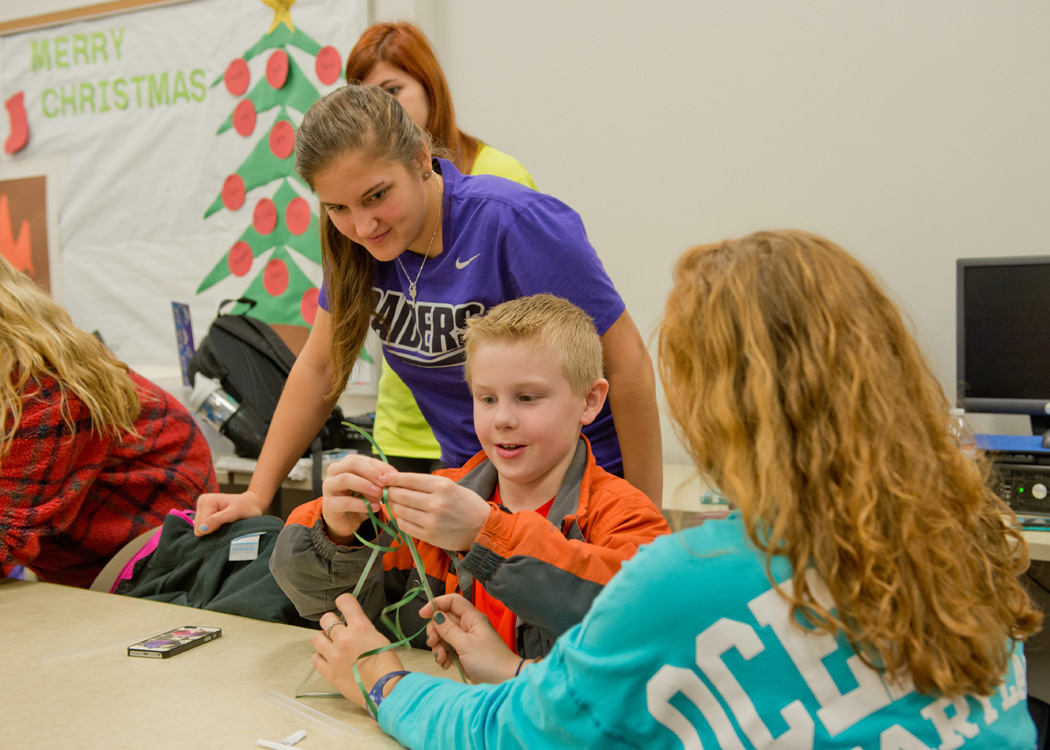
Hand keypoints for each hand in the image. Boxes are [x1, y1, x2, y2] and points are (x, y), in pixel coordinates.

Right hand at [194, 490, 264, 535]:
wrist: (251, 503)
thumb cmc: (246, 508)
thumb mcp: (235, 513)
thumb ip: (217, 520)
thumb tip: (202, 529)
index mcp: (207, 501)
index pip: (200, 526)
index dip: (213, 529)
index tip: (226, 523)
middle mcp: (202, 501)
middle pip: (198, 527)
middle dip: (212, 528)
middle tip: (225, 523)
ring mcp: (201, 505)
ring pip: (199, 527)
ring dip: (212, 527)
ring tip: (223, 522)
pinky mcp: (203, 510)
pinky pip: (201, 525)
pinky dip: (211, 526)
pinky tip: (219, 522)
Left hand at [314, 593, 403, 708]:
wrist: (384, 689)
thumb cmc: (387, 665)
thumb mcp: (379, 638)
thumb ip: (363, 630)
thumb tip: (354, 627)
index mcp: (360, 627)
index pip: (345, 602)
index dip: (343, 601)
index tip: (343, 605)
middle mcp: (344, 638)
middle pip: (326, 619)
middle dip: (331, 622)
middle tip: (337, 630)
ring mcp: (334, 656)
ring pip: (316, 637)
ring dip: (323, 639)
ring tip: (329, 644)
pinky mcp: (329, 672)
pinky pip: (315, 658)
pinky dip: (319, 657)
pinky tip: (327, 659)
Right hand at [321, 455, 391, 542]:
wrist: (345, 522)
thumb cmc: (359, 500)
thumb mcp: (371, 488)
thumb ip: (378, 481)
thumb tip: (391, 477)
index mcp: (345, 464)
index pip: (363, 459)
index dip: (380, 466)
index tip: (394, 475)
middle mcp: (334, 471)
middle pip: (352, 464)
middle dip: (371, 472)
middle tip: (384, 482)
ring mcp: (328, 487)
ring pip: (345, 479)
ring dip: (365, 485)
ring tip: (379, 494)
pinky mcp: (328, 504)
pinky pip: (345, 501)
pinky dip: (362, 504)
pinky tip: (374, 508)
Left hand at [380, 473, 491, 550]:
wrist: (482, 529)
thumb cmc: (466, 504)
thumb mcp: (451, 486)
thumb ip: (426, 484)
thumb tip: (399, 482)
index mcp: (442, 486)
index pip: (408, 479)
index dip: (393, 478)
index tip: (385, 478)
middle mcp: (435, 502)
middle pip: (400, 494)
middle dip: (391, 492)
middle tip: (390, 492)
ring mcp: (431, 520)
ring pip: (399, 510)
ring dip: (394, 506)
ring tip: (398, 504)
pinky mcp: (428, 535)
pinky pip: (404, 525)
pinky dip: (400, 519)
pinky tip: (405, 516)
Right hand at [421, 594, 523, 682]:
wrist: (504, 681)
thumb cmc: (488, 660)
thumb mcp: (465, 644)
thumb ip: (448, 629)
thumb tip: (435, 615)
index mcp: (472, 618)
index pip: (452, 601)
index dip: (436, 604)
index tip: (422, 615)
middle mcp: (468, 626)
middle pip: (444, 620)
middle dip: (435, 631)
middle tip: (433, 643)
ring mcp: (466, 640)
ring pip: (444, 636)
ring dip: (438, 647)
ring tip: (442, 659)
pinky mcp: (463, 654)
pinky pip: (448, 649)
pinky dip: (444, 656)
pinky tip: (446, 665)